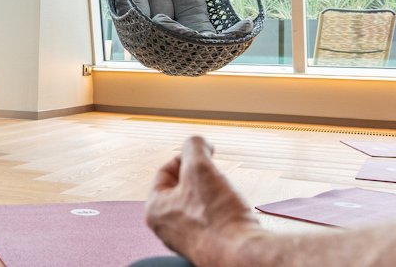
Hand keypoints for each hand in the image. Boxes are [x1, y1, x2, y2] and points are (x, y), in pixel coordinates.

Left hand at [145, 136, 261, 264]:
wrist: (241, 253)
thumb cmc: (216, 216)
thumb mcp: (200, 167)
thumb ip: (194, 145)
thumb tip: (197, 142)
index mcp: (154, 209)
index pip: (166, 170)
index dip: (188, 156)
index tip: (207, 154)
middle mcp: (166, 227)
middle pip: (183, 186)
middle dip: (202, 177)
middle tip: (216, 178)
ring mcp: (186, 239)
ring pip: (199, 202)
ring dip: (214, 193)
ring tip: (225, 197)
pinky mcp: (206, 245)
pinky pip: (212, 219)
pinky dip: (222, 211)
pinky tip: (232, 213)